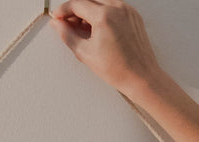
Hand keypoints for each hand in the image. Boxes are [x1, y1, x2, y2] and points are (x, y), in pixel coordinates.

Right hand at [50, 0, 166, 97]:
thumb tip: (57, 25)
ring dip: (89, 10)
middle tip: (67, 24)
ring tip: (82, 29)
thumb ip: (68, 35)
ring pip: (101, 1)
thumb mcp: (85, 53)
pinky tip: (97, 28)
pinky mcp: (134, 16)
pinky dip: (102, 13)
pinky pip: (114, 7)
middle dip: (75, 10)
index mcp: (105, 16)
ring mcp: (128, 11)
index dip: (63, 11)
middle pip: (89, 0)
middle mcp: (118, 8)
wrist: (141, 77)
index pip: (77, 4)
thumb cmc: (118, 69)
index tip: (57, 18)